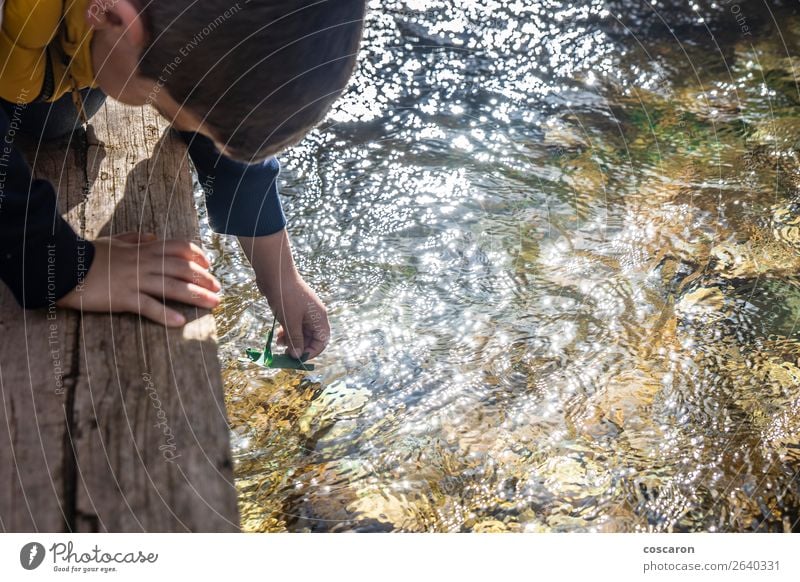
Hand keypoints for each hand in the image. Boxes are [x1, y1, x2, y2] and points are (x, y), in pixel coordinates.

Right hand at [56, 231, 220, 325]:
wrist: (62, 265)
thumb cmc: (88, 254)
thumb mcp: (114, 240)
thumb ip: (135, 238)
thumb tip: (153, 237)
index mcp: (143, 249)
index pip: (178, 248)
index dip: (198, 256)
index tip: (210, 265)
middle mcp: (143, 263)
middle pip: (182, 269)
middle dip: (205, 279)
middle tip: (219, 290)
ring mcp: (134, 280)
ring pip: (172, 287)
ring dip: (196, 296)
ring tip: (213, 304)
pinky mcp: (123, 298)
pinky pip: (148, 306)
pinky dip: (165, 314)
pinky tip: (180, 322)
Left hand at [238, 229, 329, 359]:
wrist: (275, 274)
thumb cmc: (285, 296)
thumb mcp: (290, 321)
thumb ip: (295, 340)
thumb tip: (297, 356)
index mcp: (319, 318)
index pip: (322, 341)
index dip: (311, 352)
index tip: (297, 358)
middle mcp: (314, 316)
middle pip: (311, 338)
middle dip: (298, 347)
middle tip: (285, 353)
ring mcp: (304, 312)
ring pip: (301, 333)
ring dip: (291, 340)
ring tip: (279, 342)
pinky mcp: (293, 309)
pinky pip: (293, 326)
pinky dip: (287, 332)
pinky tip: (278, 334)